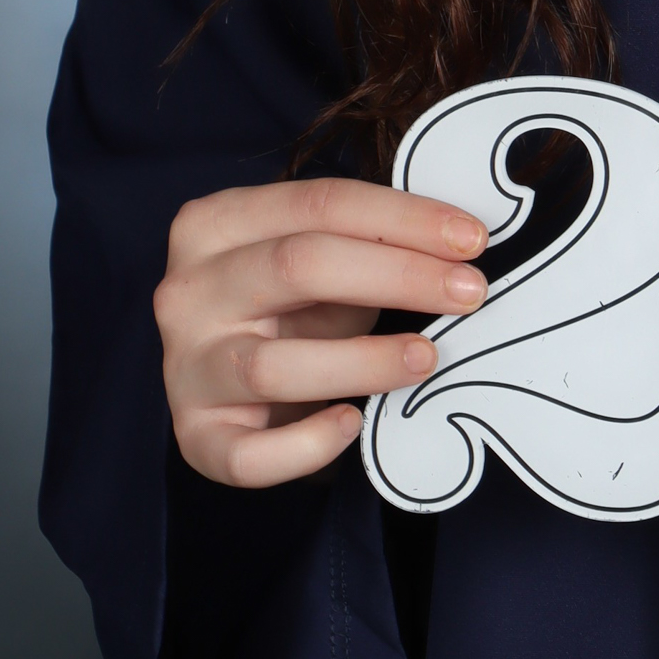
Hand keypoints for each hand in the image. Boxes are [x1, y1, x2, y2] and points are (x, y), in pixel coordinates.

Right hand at [155, 176, 490, 486]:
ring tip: (426, 357)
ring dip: (364, 361)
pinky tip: (353, 422)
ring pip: (273, 365)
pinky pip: (249, 456)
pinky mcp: (195, 439)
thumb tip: (459, 246)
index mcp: (215, 223)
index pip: (320, 203)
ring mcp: (185, 368)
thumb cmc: (290, 301)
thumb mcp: (319, 253)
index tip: (473, 239)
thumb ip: (367, 241)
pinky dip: (307, 445)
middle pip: (299, 266)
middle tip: (471, 292)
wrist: (225, 376)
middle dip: (400, 274)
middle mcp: (187, 292)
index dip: (404, 218)